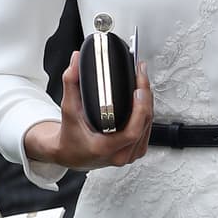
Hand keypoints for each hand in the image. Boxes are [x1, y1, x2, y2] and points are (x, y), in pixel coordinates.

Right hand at [22, 51, 153, 171]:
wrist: (71, 155)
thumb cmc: (70, 138)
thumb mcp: (68, 110)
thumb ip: (70, 84)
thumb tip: (75, 63)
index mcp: (104, 148)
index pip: (132, 131)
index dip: (140, 110)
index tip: (138, 90)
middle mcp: (120, 155)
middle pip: (144, 125)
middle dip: (146, 98)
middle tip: (141, 76)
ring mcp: (129, 155)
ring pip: (149, 127)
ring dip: (148, 103)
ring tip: (143, 83)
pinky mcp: (135, 152)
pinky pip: (147, 131)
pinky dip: (146, 113)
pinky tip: (143, 99)